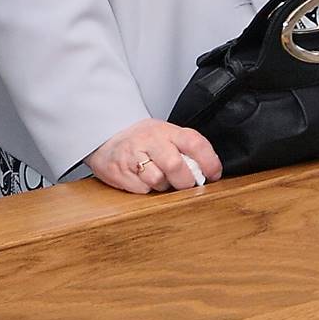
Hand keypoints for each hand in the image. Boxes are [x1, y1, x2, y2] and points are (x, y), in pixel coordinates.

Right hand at [87, 120, 221, 194]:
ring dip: (163, 186)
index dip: (209, 161)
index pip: (194, 142)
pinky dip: (146, 189)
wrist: (105, 137)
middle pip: (175, 165)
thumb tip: (208, 171)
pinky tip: (141, 179)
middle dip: (185, 181)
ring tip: (158, 178)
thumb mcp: (164, 135)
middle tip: (184, 183)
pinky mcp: (120, 171)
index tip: (213, 174)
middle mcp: (150, 140)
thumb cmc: (142, 141)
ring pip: (157, 180)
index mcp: (166, 130)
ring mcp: (133, 155)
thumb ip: (185, 148)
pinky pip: (141, 189)